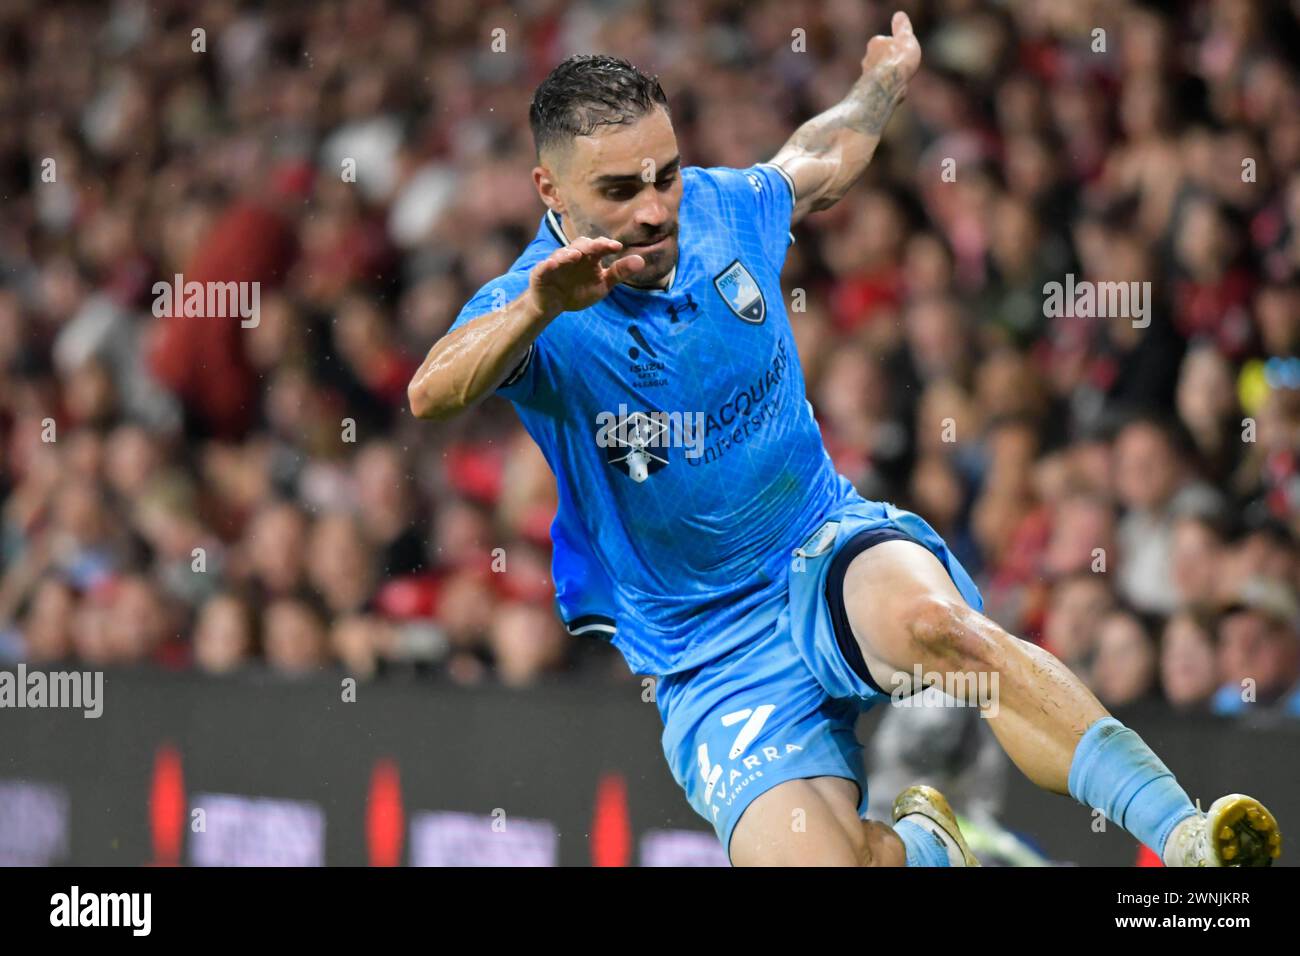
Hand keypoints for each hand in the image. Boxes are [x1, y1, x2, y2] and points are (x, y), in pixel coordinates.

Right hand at [527, 236, 644, 317]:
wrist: (554, 305)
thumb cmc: (579, 291)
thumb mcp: (602, 285)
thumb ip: (619, 273)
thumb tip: (641, 260)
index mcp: (589, 257)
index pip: (599, 247)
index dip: (606, 245)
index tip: (617, 247)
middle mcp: (573, 256)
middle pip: (580, 245)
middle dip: (589, 245)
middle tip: (598, 246)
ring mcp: (556, 263)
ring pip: (562, 253)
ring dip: (568, 253)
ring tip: (576, 255)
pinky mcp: (541, 272)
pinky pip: (544, 266)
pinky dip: (548, 264)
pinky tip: (552, 264)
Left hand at [861, 11, 920, 99]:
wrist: (886, 86)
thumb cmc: (898, 60)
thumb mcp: (905, 38)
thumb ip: (902, 28)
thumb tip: (899, 16)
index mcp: (875, 43)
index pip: (885, 42)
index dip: (896, 47)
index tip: (904, 51)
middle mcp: (867, 58)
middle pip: (880, 59)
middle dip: (889, 62)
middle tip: (901, 67)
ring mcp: (867, 75)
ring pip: (879, 74)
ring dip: (887, 76)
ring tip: (900, 81)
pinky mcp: (868, 91)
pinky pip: (880, 88)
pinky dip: (886, 88)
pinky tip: (894, 93)